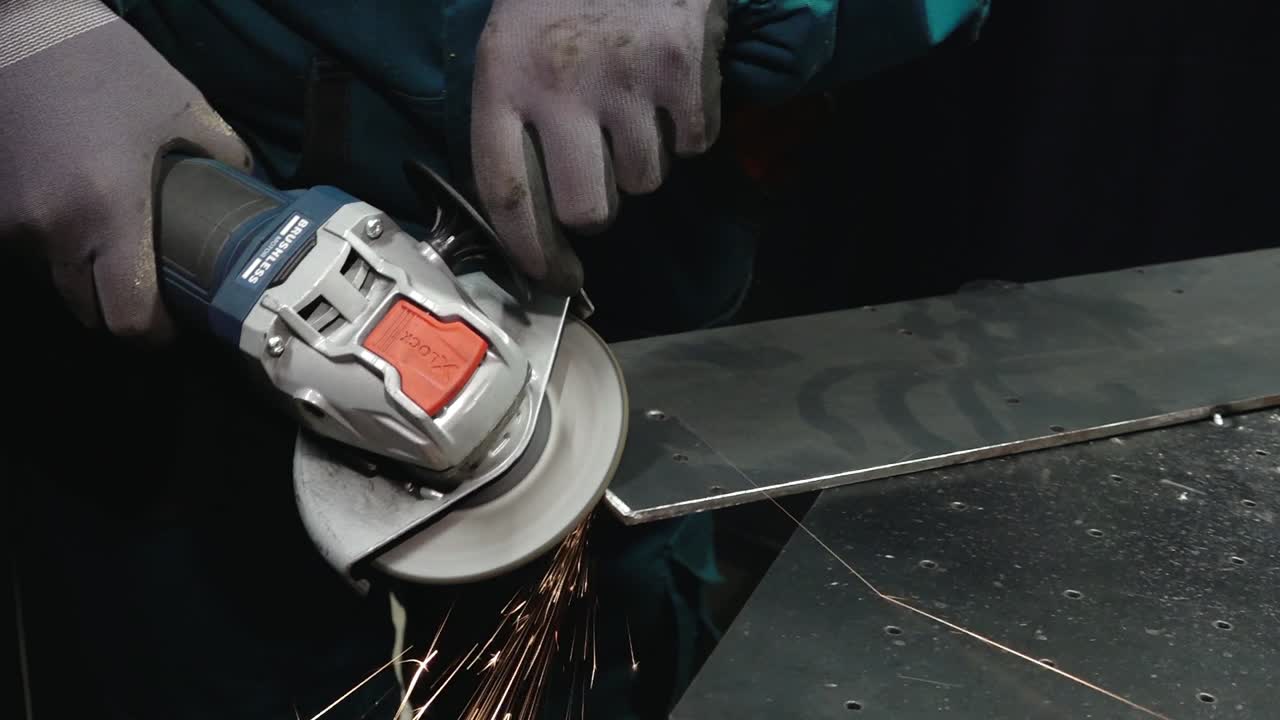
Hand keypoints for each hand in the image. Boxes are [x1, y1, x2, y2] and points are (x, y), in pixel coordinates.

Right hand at [0, 1, 251, 340]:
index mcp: (107, 212)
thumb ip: (224, 157)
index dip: (156, 334)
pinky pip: (26, 250)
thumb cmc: (105, 64)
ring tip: (115, 244)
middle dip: (121, 309)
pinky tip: (77, 213)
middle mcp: (52, 228)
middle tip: (151, 287)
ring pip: (55, 283)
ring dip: (84, 277)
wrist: (19, 24)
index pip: (129, 318)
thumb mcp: (182, 107)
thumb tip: (255, 195)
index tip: (174, 323)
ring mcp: (10, 221)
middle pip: (90, 312)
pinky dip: (53, 246)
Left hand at [471, 0, 728, 293]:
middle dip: (600, 206)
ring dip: (647, 156)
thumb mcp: (510, 49)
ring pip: (647, 180)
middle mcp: (561, 85)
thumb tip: (534, 227)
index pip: (510, 196)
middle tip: (604, 172)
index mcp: (503, 81)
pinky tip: (672, 86)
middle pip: (588, 208)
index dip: (533, 253)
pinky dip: (692, 126)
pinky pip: (696, 144)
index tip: (555, 278)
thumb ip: (514, 126)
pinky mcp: (683, 67)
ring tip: (635, 101)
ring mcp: (625, 77)